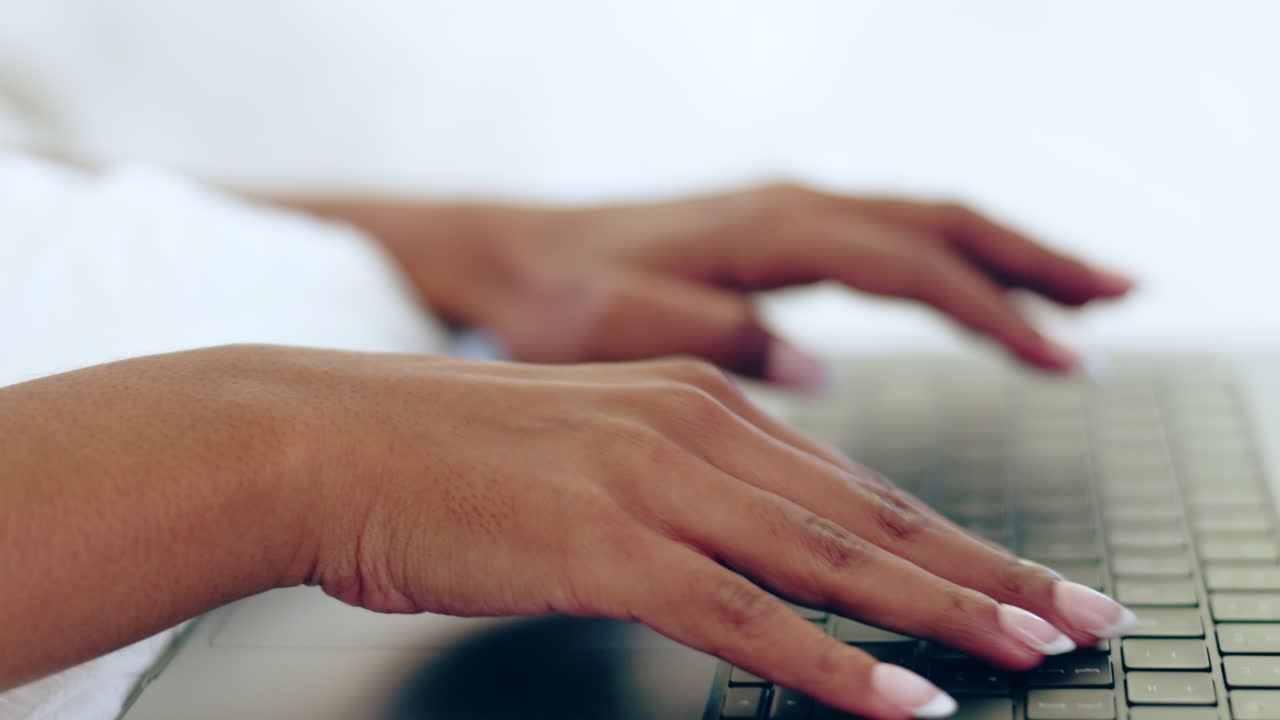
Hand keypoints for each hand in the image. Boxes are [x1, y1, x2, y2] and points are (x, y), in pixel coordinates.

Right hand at [271, 347, 1136, 718]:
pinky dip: (831, 663)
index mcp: (698, 401)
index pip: (856, 483)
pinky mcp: (606, 545)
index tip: (1025, 578)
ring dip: (945, 614)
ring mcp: (654, 484)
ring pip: (831, 562)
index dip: (952, 539)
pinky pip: (743, 617)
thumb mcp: (592, 450)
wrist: (329, 436)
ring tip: (1033, 653)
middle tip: (1081, 615)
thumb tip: (750, 545)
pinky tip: (897, 702)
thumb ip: (681, 485)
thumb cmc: (449, 454)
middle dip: (989, 573)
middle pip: (873, 517)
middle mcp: (695, 429)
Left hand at [358, 185, 1131, 386]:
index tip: (1063, 358)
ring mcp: (784, 214)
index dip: (993, 312)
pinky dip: (951, 260)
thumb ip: (719, 340)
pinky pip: (886, 237)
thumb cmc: (551, 298)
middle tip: (1121, 301)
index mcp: (765, 230)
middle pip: (940, 225)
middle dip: (1036, 264)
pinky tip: (978, 289)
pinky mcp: (774, 234)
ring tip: (1087, 291)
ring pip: (922, 222)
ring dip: (1007, 254)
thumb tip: (821, 371)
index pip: (908, 265)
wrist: (502, 256)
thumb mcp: (616, 327)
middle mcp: (787, 208)